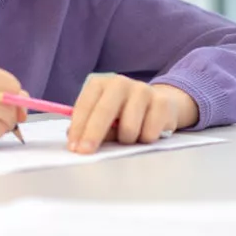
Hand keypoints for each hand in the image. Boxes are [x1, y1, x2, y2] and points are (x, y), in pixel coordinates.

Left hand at [67, 75, 197, 153]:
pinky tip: (147, 131)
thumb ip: (90, 125)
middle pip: (104, 111)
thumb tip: (75, 138)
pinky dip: (145, 139)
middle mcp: (120, 83)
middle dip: (93, 134)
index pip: (85, 105)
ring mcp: (143, 91)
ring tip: (129, 135)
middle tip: (85, 152)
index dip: (78, 127)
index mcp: (101, 84)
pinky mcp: (162, 103)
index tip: (73, 147)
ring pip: (128, 128)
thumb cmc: (124, 111)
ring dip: (126, 140)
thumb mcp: (105, 116)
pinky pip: (149, 134)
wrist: (161, 102)